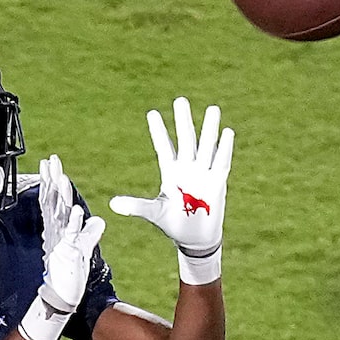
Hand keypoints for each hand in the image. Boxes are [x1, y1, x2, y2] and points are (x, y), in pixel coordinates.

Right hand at [22, 156, 104, 339]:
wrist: (61, 298)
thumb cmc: (70, 274)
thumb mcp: (83, 250)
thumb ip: (89, 233)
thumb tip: (98, 221)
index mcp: (58, 229)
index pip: (54, 200)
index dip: (52, 181)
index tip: (50, 163)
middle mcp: (56, 233)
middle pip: (53, 201)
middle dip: (52, 180)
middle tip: (51, 160)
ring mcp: (60, 242)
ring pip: (59, 214)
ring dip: (61, 196)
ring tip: (62, 177)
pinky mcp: (67, 254)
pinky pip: (71, 236)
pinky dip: (74, 224)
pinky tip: (78, 210)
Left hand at [110, 97, 232, 281]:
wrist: (195, 239)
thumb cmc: (173, 224)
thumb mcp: (154, 213)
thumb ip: (136, 206)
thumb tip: (112, 204)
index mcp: (170, 173)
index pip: (164, 147)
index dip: (158, 131)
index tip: (152, 113)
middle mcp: (187, 169)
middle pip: (186, 140)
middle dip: (183, 121)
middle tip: (181, 100)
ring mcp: (203, 174)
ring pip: (206, 146)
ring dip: (209, 128)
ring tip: (213, 109)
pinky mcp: (218, 182)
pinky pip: (221, 162)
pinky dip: (224, 148)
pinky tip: (227, 132)